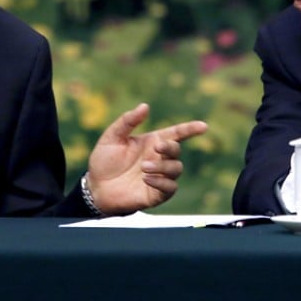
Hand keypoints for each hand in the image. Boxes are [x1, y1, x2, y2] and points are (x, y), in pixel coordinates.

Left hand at [85, 103, 207, 214]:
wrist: (96, 187)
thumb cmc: (104, 161)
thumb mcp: (112, 137)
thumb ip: (128, 121)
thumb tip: (145, 106)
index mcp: (152, 142)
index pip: (177, 133)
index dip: (191, 129)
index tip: (204, 126)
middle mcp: (159, 158)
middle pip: (177, 150)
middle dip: (170, 148)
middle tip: (155, 148)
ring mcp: (160, 176)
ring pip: (176, 168)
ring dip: (163, 166)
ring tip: (144, 168)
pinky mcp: (157, 193)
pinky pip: (170, 188)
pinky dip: (161, 182)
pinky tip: (146, 179)